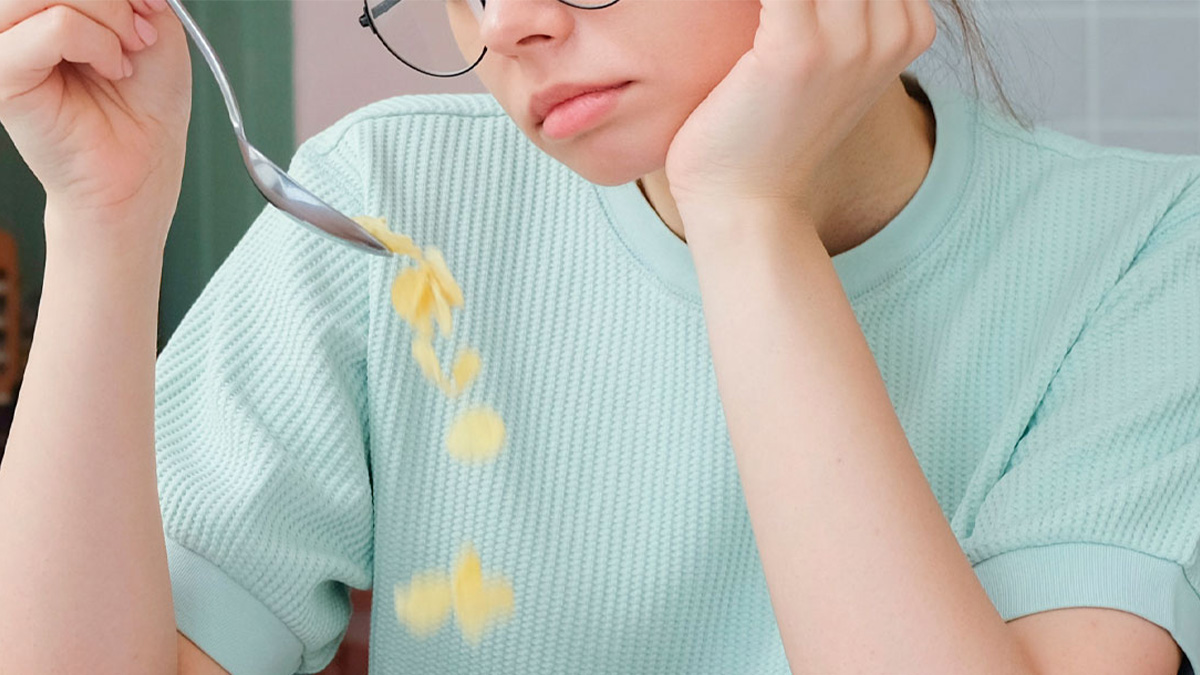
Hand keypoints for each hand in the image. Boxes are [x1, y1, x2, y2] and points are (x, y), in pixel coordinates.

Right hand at [0, 0, 191, 252]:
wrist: (144, 165)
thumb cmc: (145, 102)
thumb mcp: (152, 25)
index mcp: (43, 7)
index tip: (149, 8)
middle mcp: (14, 19)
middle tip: (142, 34)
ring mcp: (2, 44)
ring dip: (106, 15)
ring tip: (127, 54)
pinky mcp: (3, 75)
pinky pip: (50, 28)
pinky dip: (95, 42)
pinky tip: (113, 68)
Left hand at [663, 0, 935, 215]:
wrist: (748, 204)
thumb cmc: (768, 133)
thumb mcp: (820, 64)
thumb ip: (832, 14)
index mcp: (907, 28)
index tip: (785, 2)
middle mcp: (890, 30)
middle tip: (770, 4)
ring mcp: (848, 40)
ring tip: (754, 7)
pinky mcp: (796, 50)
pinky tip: (731, 1)